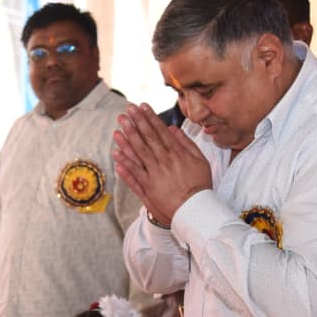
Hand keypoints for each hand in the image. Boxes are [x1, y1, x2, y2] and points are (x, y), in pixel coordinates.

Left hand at [112, 103, 211, 224]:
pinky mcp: (148, 188)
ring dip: (127, 140)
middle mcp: (163, 162)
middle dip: (136, 123)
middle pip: (147, 139)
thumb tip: (173, 129)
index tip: (141, 106)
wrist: (195, 210)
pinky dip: (124, 164)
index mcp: (176, 154)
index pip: (160, 132)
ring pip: (138, 154)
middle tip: (127, 111)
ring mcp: (154, 175)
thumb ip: (186, 143)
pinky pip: (134, 174)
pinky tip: (116, 154)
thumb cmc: (200, 185)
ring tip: (117, 128)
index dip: (150, 118)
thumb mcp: (200, 160)